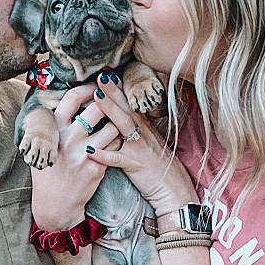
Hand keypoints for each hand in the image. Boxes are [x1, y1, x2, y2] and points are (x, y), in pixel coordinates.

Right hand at [30, 83, 108, 231]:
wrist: (55, 203)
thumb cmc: (50, 170)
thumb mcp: (43, 143)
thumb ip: (54, 122)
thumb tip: (68, 99)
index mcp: (54, 129)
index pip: (73, 97)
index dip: (88, 87)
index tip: (96, 86)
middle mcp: (68, 139)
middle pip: (97, 108)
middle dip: (108, 101)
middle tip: (113, 100)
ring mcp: (83, 153)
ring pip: (112, 126)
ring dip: (117, 121)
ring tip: (117, 120)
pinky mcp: (97, 167)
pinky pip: (115, 146)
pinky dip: (118, 140)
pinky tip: (117, 139)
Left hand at [87, 74, 196, 215]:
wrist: (174, 190)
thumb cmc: (159, 170)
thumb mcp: (149, 146)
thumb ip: (136, 133)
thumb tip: (120, 122)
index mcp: (144, 128)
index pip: (131, 104)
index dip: (119, 89)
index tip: (106, 74)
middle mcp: (143, 134)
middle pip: (126, 107)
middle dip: (113, 91)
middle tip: (100, 75)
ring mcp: (139, 148)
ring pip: (123, 125)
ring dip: (110, 110)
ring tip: (96, 97)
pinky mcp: (135, 165)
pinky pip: (118, 158)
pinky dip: (104, 154)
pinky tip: (90, 150)